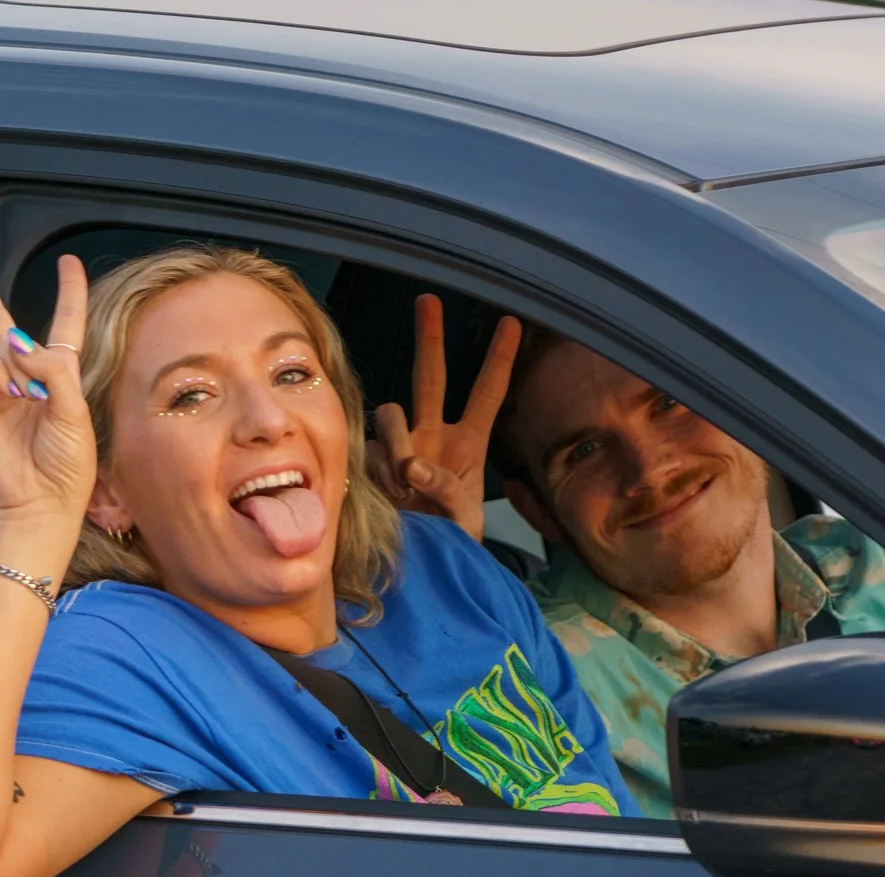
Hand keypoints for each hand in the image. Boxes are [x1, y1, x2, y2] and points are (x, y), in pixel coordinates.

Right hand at [0, 244, 95, 523]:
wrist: (41, 499)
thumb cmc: (67, 462)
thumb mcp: (75, 412)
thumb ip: (55, 371)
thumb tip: (20, 341)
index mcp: (61, 372)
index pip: (65, 322)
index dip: (68, 291)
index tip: (68, 262)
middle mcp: (26, 371)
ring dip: (10, 360)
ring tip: (27, 394)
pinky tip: (7, 392)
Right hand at [370, 295, 519, 539]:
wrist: (420, 570)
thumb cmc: (453, 545)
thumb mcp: (467, 522)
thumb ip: (449, 490)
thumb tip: (415, 466)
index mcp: (470, 445)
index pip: (488, 393)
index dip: (499, 359)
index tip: (512, 323)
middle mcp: (433, 436)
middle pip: (430, 376)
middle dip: (430, 337)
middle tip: (429, 299)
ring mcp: (400, 447)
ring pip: (391, 412)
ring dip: (399, 440)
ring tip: (407, 483)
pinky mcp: (373, 463)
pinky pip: (372, 451)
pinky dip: (379, 472)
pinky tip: (389, 498)